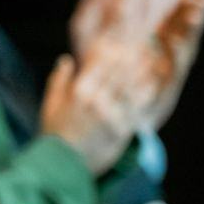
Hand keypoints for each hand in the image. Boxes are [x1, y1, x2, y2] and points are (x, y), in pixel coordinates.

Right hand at [39, 39, 154, 174]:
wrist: (61, 167)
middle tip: (144, 40)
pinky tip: (153, 83)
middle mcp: (95, 98)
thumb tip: (66, 59)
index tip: (121, 36)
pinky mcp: (122, 129)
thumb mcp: (50, 104)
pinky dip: (146, 94)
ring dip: (143, 69)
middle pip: (119, 69)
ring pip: (132, 85)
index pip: (99, 60)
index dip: (111, 45)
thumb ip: (59, 80)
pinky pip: (138, 108)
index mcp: (77, 89)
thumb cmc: (54, 134)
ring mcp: (110, 113)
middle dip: (132, 52)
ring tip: (152, 56)